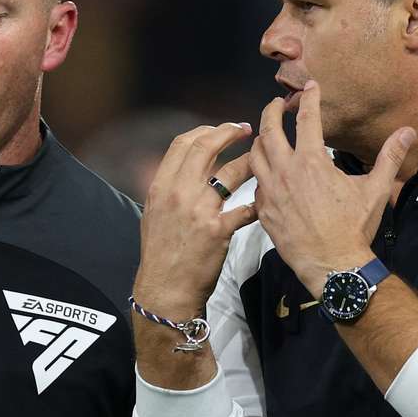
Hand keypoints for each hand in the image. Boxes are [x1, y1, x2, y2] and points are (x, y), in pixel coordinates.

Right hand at [133, 122, 256, 318]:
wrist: (165, 287)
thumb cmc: (160, 251)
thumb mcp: (153, 212)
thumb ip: (169, 187)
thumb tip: (185, 168)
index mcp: (161, 185)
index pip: (182, 143)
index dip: (205, 130)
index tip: (220, 129)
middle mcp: (179, 192)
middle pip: (206, 147)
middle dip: (229, 132)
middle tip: (246, 130)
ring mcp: (199, 210)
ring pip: (231, 172)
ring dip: (250, 162)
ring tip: (261, 159)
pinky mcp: (219, 230)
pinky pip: (245, 208)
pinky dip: (257, 202)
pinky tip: (264, 200)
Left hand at [249, 80, 414, 297]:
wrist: (333, 265)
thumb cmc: (354, 227)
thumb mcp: (375, 190)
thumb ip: (389, 157)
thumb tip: (408, 131)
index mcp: (312, 161)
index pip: (306, 118)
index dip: (308, 98)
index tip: (309, 87)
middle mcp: (285, 171)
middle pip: (268, 130)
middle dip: (271, 110)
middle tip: (276, 103)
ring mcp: (270, 191)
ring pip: (254, 155)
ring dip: (260, 140)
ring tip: (266, 135)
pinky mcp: (262, 210)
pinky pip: (255, 184)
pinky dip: (259, 173)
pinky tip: (266, 173)